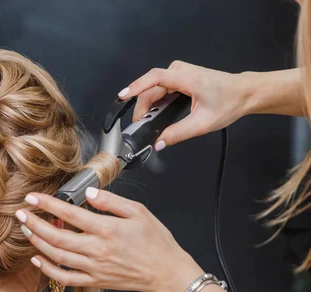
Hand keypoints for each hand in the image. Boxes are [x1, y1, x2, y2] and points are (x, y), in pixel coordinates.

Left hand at [17, 188, 203, 291]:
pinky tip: (37, 259)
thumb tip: (89, 191)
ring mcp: (94, 268)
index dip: (48, 204)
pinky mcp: (95, 281)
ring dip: (38, 242)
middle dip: (34, 223)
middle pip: (56, 236)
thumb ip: (111, 200)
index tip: (33, 197)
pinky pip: (65, 278)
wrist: (167, 272)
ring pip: (57, 256)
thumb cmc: (156, 241)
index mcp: (107, 229)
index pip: (70, 214)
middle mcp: (97, 250)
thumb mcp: (138, 211)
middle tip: (20, 213)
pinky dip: (48, 270)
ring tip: (26, 230)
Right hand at [119, 61, 250, 149]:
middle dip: (143, 107)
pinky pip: (160, 87)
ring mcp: (180, 72)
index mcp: (187, 78)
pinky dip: (155, 100)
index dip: (136, 86)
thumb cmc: (229, 102)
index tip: (124, 95)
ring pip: (154, 88)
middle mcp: (181, 71)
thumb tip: (159, 142)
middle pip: (151, 87)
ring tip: (147, 120)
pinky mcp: (179, 77)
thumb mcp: (203, 124)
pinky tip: (156, 112)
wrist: (244, 93)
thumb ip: (178, 134)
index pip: (155, 78)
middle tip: (140, 124)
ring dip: (149, 104)